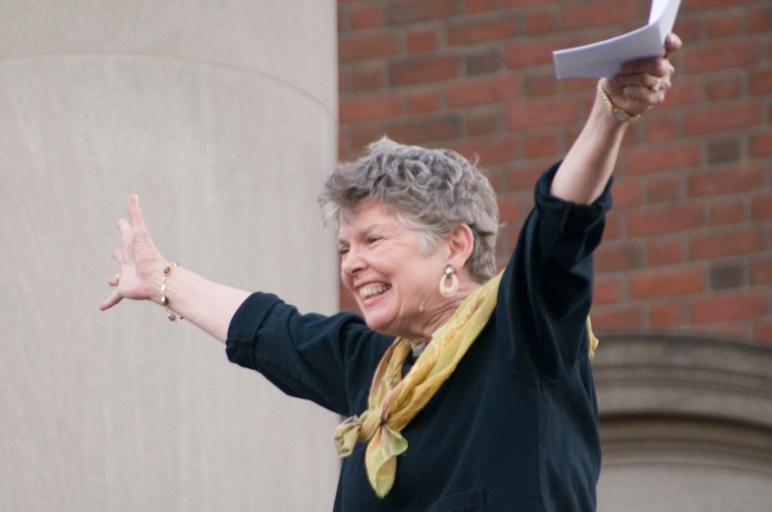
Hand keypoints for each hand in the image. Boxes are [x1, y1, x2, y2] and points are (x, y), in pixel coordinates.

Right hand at [100, 195, 166, 310]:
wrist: (156, 279)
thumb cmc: (149, 255)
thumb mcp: (139, 233)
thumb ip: (136, 215)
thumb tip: (133, 195)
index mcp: (132, 247)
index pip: (127, 233)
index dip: (123, 226)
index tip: (120, 220)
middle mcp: (129, 260)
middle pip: (122, 255)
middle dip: (118, 252)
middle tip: (115, 251)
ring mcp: (126, 275)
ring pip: (118, 276)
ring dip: (114, 278)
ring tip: (112, 280)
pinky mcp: (124, 289)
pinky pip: (114, 297)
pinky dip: (108, 301)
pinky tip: (101, 307)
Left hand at [603, 32, 682, 116]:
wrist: (614, 96)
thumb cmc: (620, 74)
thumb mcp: (620, 62)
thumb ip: (627, 54)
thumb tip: (625, 51)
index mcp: (660, 54)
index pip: (673, 45)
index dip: (672, 41)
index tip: (666, 38)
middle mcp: (665, 68)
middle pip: (657, 64)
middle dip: (637, 65)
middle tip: (622, 67)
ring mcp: (663, 84)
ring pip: (647, 79)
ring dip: (629, 78)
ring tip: (618, 78)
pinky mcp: (657, 98)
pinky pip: (647, 95)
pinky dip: (633, 91)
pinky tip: (626, 90)